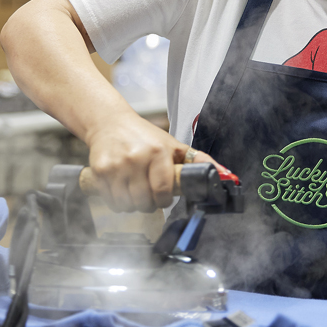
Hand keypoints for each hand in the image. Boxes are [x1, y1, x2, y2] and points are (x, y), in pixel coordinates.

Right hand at [86, 112, 220, 213]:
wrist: (109, 122)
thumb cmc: (144, 136)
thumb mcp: (174, 145)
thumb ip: (199, 161)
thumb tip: (227, 175)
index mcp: (158, 151)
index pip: (163, 191)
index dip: (164, 200)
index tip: (163, 198)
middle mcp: (136, 157)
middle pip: (144, 201)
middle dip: (148, 204)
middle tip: (148, 194)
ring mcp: (116, 164)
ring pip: (126, 204)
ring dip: (132, 204)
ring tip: (134, 191)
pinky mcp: (100, 170)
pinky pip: (110, 200)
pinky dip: (116, 201)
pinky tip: (121, 188)